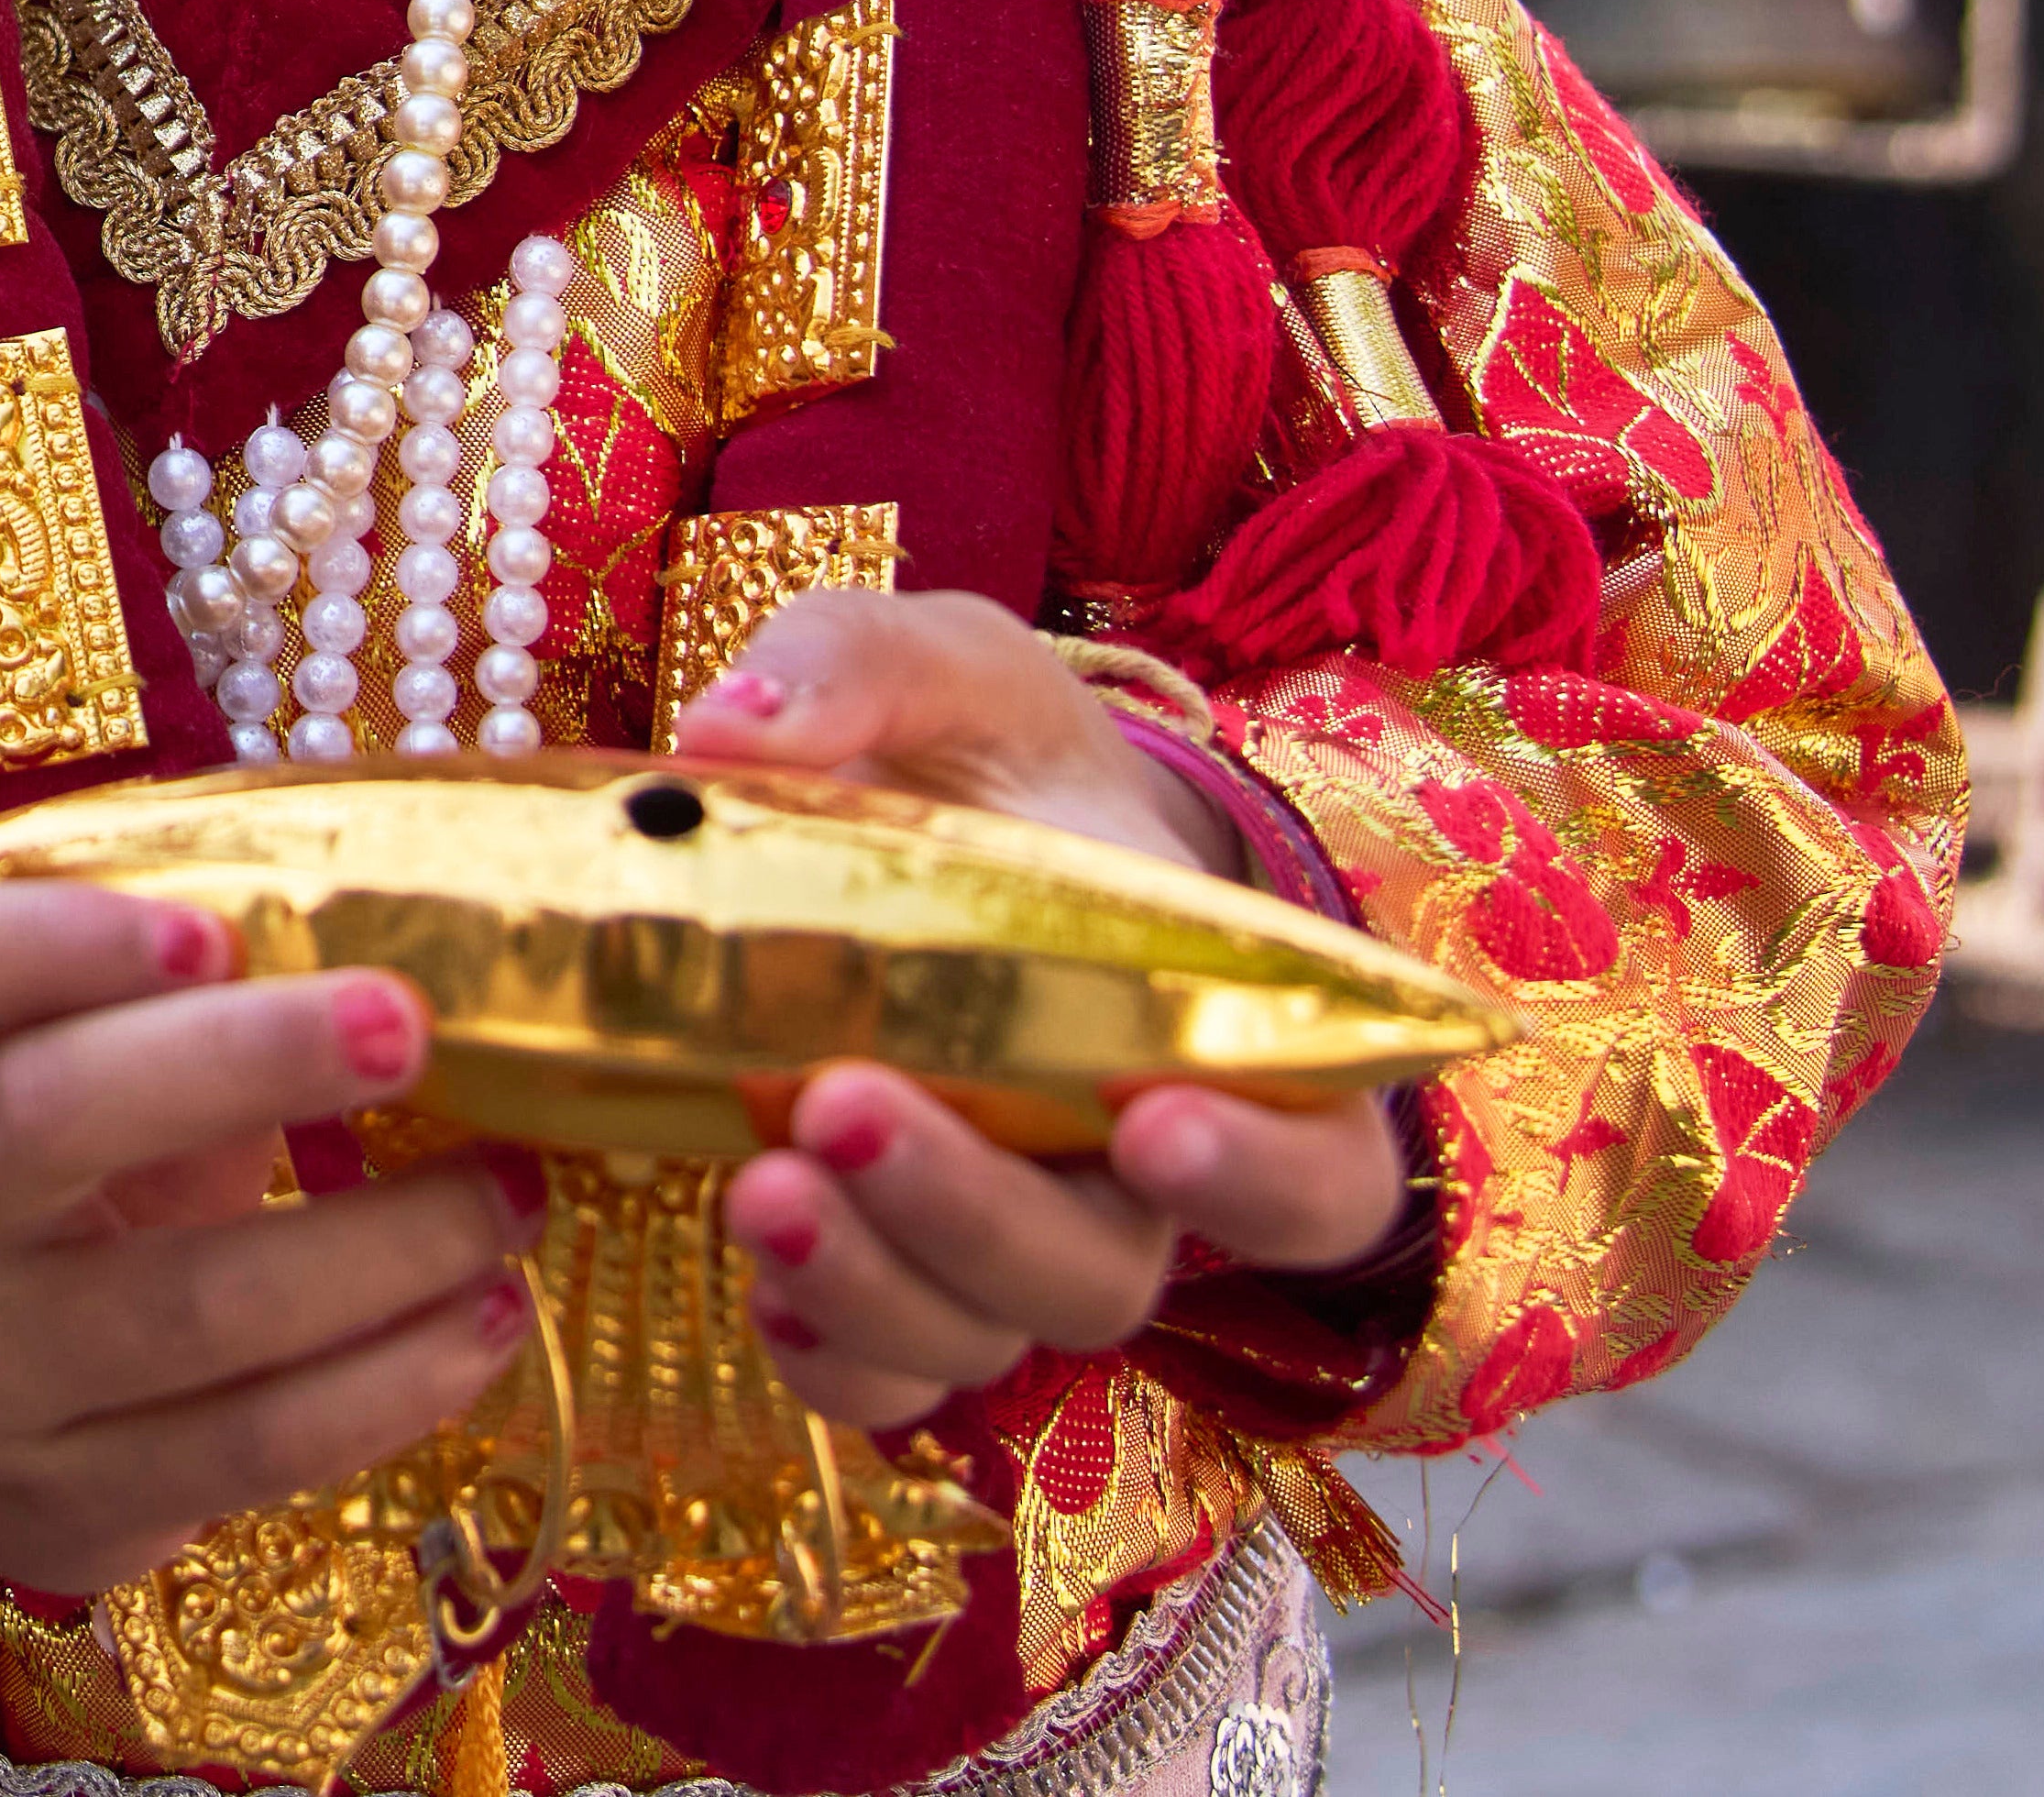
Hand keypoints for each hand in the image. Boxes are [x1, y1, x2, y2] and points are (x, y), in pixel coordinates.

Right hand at [0, 881, 532, 1596]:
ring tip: (513, 1195)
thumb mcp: (29, 1077)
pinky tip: (489, 1319)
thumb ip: (148, 1008)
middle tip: (408, 1022)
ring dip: (387, 1246)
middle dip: (244, 1060)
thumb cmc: (22, 1185)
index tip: (213, 924)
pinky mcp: (70, 1507)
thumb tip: (404, 934)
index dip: (47, 938)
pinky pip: (256, 1446)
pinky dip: (395, 1379)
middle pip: (49, 1119)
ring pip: (192, 1306)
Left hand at [670, 592, 1413, 1432]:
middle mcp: (1125, 1179)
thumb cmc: (996, 761)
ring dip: (871, 1283)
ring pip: (982, 1333)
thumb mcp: (953, 672)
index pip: (1314, 1173)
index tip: (1154, 1117)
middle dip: (972, 1207)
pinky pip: (886, 1378)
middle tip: (845, 1100)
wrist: (933, 835)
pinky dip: (829, 1359)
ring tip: (756, 1186)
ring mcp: (1005, 1242)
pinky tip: (761, 1287)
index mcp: (1217, 1043)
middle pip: (1100, 1269)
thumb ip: (863, 665)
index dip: (1257, 1174)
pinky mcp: (891, 1280)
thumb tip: (728, 721)